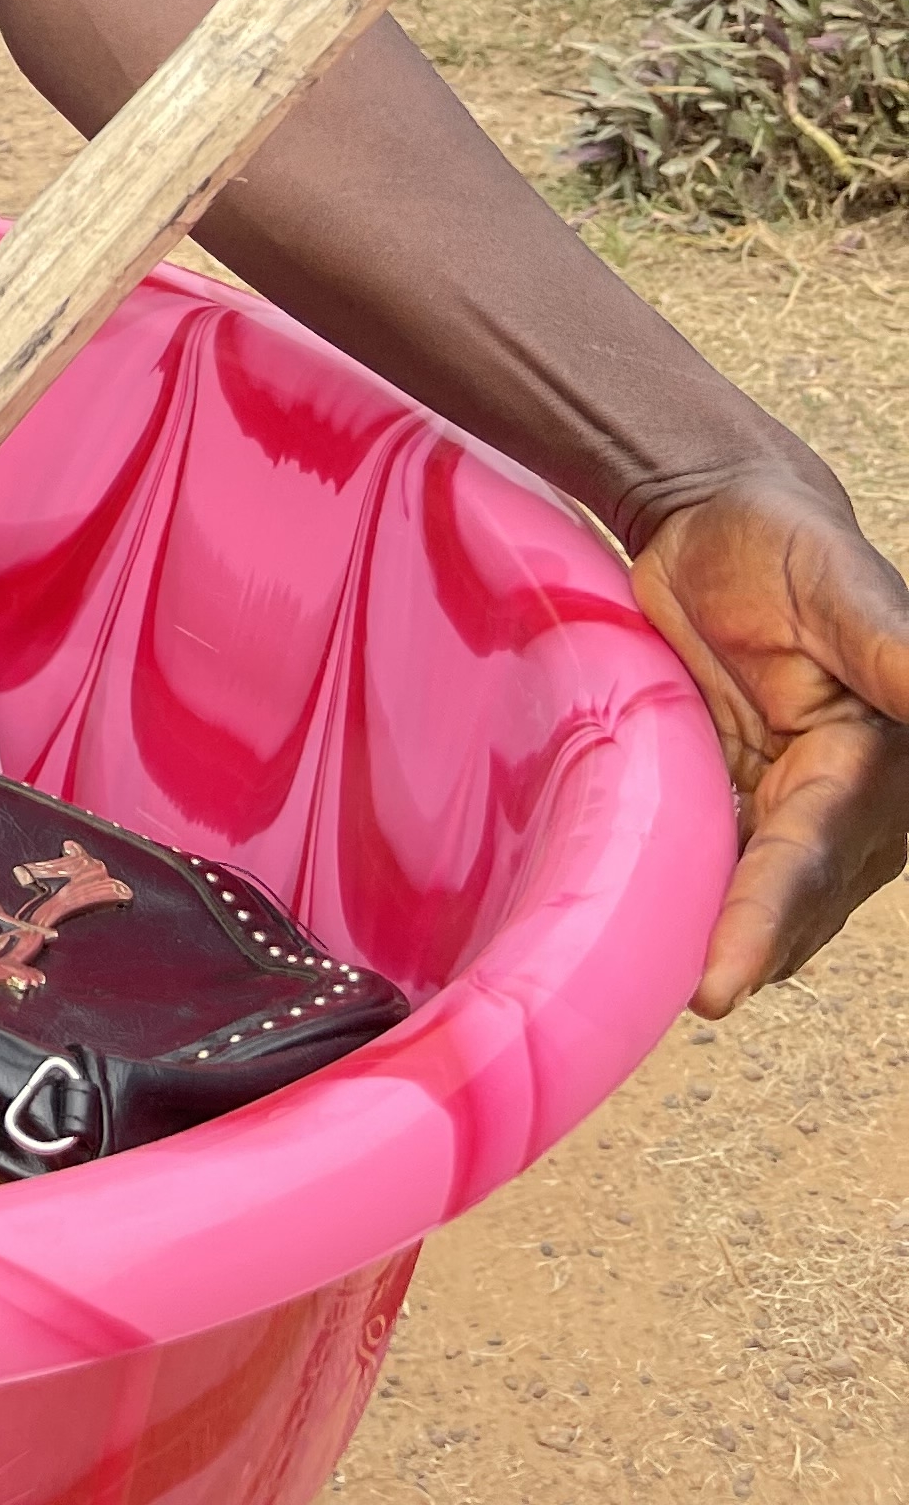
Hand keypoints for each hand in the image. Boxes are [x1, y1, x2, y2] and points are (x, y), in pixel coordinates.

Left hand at [630, 469, 908, 1014]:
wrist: (717, 522)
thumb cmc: (787, 545)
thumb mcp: (840, 586)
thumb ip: (896, 652)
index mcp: (875, 767)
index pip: (811, 858)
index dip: (766, 921)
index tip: (720, 982)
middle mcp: (845, 808)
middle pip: (786, 902)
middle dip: (742, 955)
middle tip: (677, 1003)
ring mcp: (792, 813)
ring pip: (754, 901)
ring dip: (715, 942)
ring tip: (646, 988)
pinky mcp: (740, 804)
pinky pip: (717, 868)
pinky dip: (691, 904)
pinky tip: (642, 939)